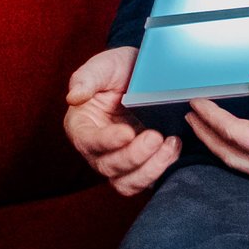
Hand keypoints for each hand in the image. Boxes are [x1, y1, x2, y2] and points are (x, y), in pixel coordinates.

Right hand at [65, 45, 180, 196]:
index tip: (127, 132)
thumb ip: (86, 79)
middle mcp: (97, 149)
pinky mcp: (140, 165)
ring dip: (150, 169)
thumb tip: (73, 97)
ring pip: (127, 183)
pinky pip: (146, 180)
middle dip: (134, 156)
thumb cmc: (118, 70)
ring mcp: (119, 160)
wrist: (143, 74)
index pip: (88, 142)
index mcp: (81, 126)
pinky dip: (162, 168)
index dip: (107, 141)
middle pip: (108, 167)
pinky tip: (174, 147)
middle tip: (156, 136)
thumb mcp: (102, 66)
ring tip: (170, 145)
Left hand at [185, 75, 248, 194]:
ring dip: (222, 144)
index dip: (210, 115)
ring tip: (208, 126)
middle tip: (190, 115)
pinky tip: (246, 138)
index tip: (194, 99)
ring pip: (245, 164)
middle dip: (207, 134)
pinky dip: (243, 150)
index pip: (233, 133)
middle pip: (230, 155)